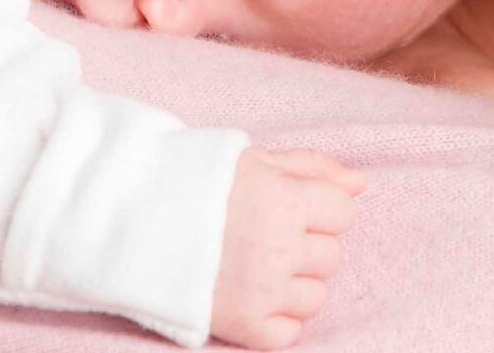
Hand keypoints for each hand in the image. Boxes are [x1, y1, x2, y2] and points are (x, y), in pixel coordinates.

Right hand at [211, 148, 366, 349]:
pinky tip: (255, 294)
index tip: (292, 204)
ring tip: (261, 265)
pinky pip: (289, 333)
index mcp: (284, 201)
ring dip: (296, 283)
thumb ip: (314, 168)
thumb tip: (361, 184)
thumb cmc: (196, 182)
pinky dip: (278, 318)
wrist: (132, 219)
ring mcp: (262, 290)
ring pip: (316, 297)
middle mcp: (279, 249)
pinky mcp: (242, 324)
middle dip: (308, 244)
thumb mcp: (257, 160)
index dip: (322, 206)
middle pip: (331, 255)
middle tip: (270, 234)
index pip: (343, 211)